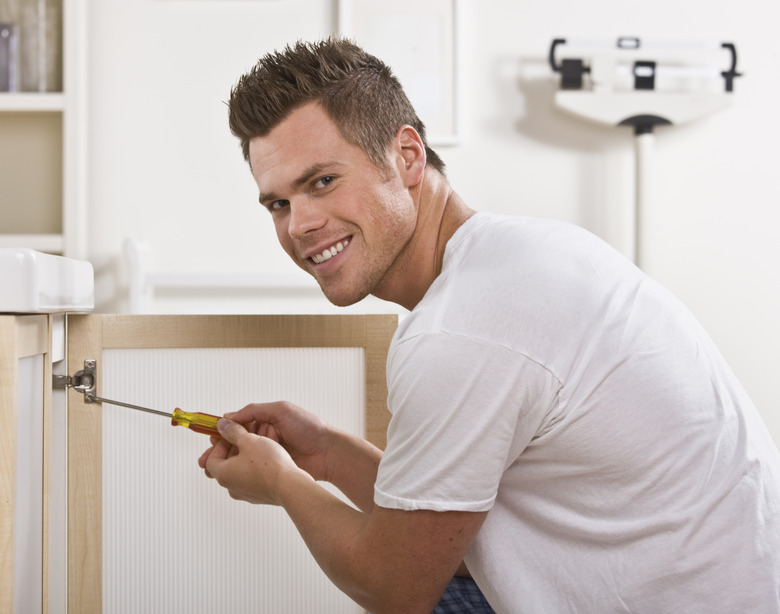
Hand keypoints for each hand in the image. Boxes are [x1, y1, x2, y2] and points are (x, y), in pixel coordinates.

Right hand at [198, 401, 330, 480]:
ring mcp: (267, 455)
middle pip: (236, 444)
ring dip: (226, 464)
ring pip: (241, 459)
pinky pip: (252, 470)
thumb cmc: (309, 427)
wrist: (327, 452)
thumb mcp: (280, 410)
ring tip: (212, 471)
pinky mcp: (272, 469)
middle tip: (205, 460)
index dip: (222, 432)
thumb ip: (254, 410)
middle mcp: (264, 437)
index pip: (238, 425)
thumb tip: (230, 416)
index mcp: (265, 421)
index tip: (209, 438)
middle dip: (219, 451)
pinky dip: (240, 473)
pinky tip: (230, 477)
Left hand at [201, 417, 310, 505]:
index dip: (220, 443)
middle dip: (234, 448)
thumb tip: (222, 426)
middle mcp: (231, 486)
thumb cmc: (269, 464)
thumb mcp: (248, 440)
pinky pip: (252, 478)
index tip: (231, 434)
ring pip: (240, 470)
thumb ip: (232, 431)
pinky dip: (256, 467)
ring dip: (246, 457)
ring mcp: (245, 493)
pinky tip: (268, 459)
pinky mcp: (259, 496)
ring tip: (259, 445)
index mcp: (223, 474)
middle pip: (225, 464)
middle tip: (245, 437)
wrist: (289, 486)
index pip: (211, 457)